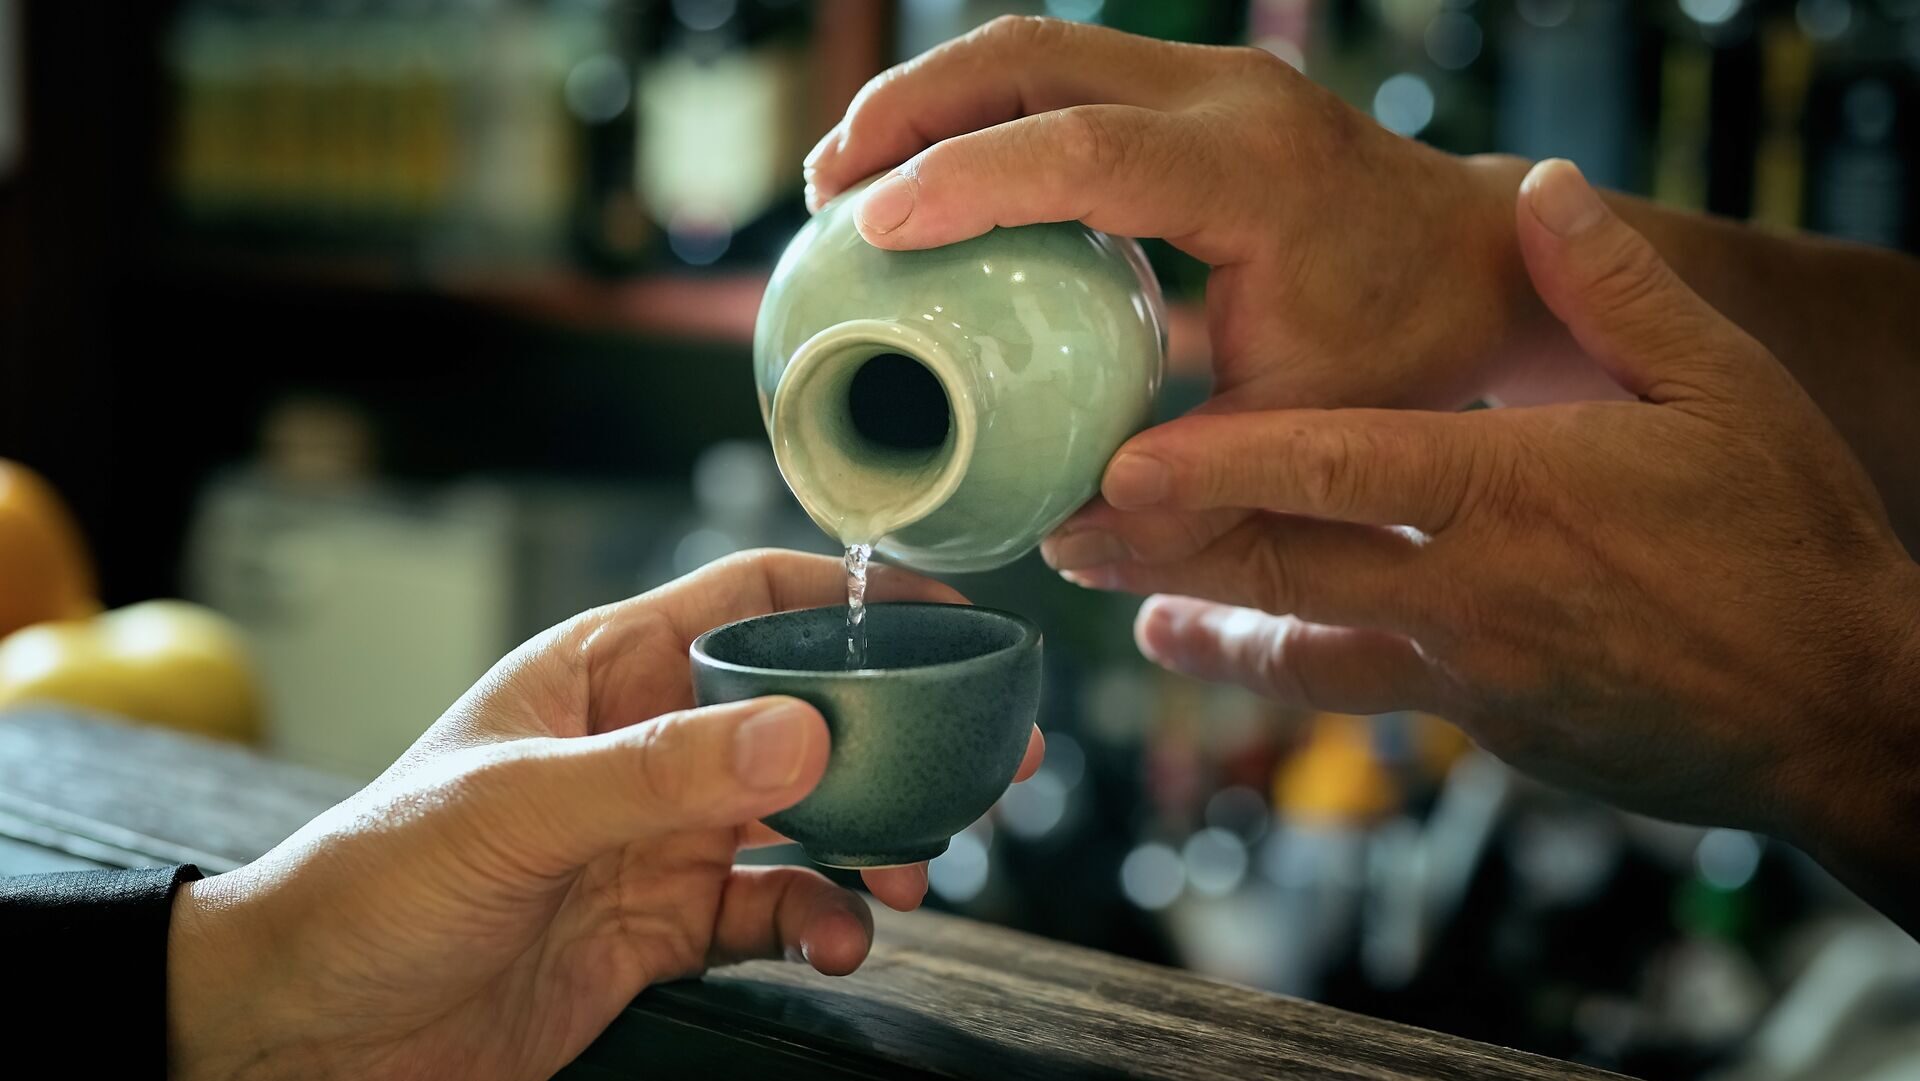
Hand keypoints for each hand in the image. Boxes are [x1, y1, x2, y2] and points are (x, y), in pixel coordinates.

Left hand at [167, 550, 1044, 1080]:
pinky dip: (825, 923)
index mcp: (604, 673)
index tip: (940, 616)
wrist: (306, 1030)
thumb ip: (660, 771)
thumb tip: (803, 732)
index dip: (846, 597)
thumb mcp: (515, 807)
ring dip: (873, 841)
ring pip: (807, 818)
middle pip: (803, 714)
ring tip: (913, 874)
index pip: (746, 602)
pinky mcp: (664, 926)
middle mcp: (645, 746)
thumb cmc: (368, 883)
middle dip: (892, 738)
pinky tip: (842, 941)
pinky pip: (777, 911)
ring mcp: (659, 839)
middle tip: (979, 760)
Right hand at [804, 17, 1619, 574]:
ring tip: (848, 174)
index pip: (1087, 152)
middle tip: (826, 189)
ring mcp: (1208, 74)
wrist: (1475, 256)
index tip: (869, 223)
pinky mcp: (1189, 83)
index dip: (967, 180)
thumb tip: (1064, 541)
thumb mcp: (1306, 432)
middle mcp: (1228, 95)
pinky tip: (931, 169)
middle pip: (1032, 56)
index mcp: (1257, 173)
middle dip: (911, 111)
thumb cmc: (1403, 345)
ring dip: (931, 98)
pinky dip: (978, 108)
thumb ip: (1196, 492)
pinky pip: (1059, 68)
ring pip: (1035, 46)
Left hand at [1063, 161, 1919, 925]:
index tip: (1123, 466)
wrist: (1841, 712)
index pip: (1340, 470)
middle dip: (1162, 555)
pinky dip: (1284, 664)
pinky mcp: (1480, 720)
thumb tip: (1547, 190)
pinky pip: (1357, 688)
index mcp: (1512, 491)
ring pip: (1300, 647)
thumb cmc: (1790, 546)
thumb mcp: (1725, 394)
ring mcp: (1465, 669)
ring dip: (1203, 625)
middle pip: (1281, 568)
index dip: (1222, 468)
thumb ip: (1618, 292)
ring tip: (1125, 611)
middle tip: (1067, 536)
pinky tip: (1225, 649)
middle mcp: (1465, 589)